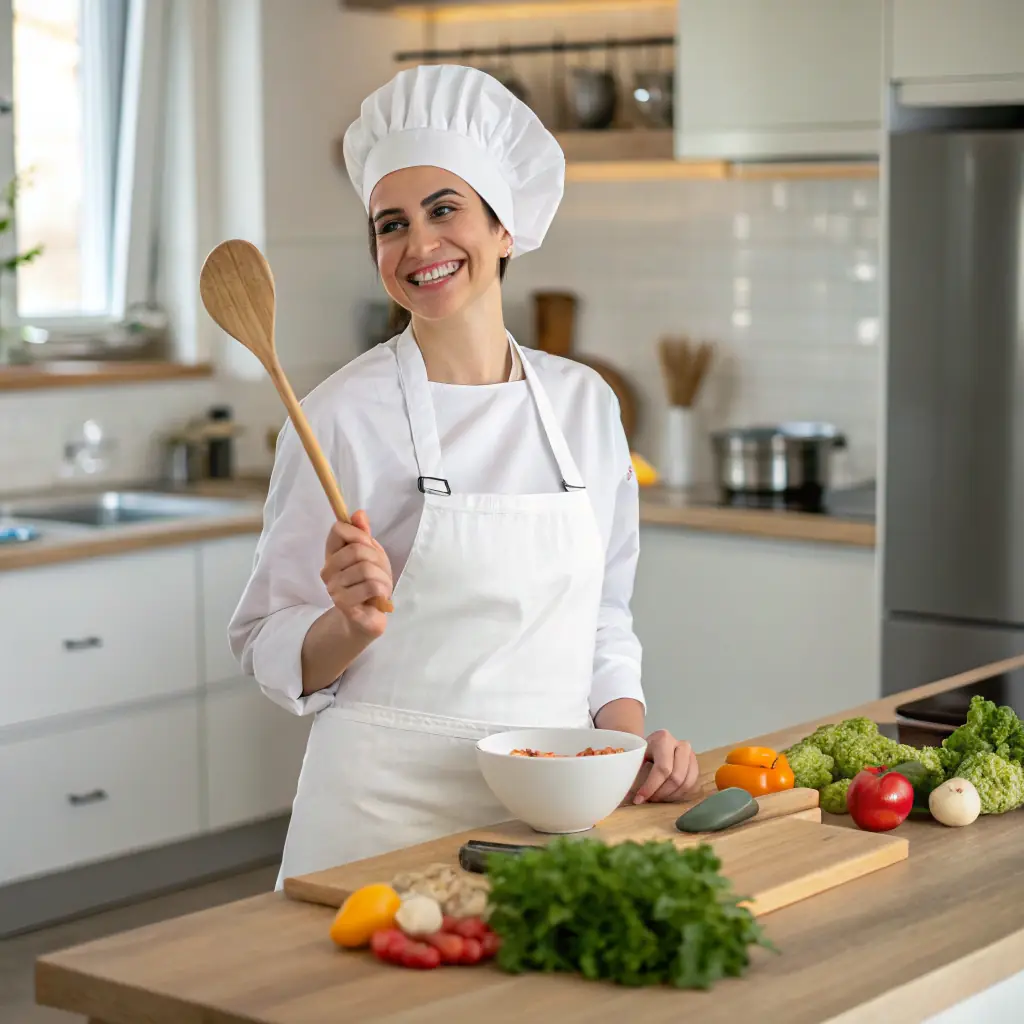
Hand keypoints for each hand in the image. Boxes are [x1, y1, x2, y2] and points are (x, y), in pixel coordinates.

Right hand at [320, 510, 392, 638]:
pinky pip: (370, 586)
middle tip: (380, 572)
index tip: (367, 545)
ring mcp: (333, 588)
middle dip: (378, 560)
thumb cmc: (369, 585)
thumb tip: (358, 513)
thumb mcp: (371, 556)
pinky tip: (379, 597)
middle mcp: (328, 571)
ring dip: (383, 578)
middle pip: (357, 549)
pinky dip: (382, 590)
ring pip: (366, 569)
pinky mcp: (343, 604)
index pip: (338, 530)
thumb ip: (363, 535)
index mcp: (332, 555)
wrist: (367, 618)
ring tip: (381, 587)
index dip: (358, 534)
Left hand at [629, 730, 701, 804]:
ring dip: (671, 796)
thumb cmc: (643, 750)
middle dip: (662, 793)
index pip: (662, 768)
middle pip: (676, 777)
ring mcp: (692, 755)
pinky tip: (667, 796)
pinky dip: (680, 795)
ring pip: (687, 783)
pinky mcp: (696, 765)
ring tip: (657, 798)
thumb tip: (635, 796)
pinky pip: (692, 785)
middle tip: (650, 800)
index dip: (651, 787)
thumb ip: (635, 771)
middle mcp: (682, 745)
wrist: (653, 743)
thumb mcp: (637, 755)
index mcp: (664, 740)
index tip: (639, 799)